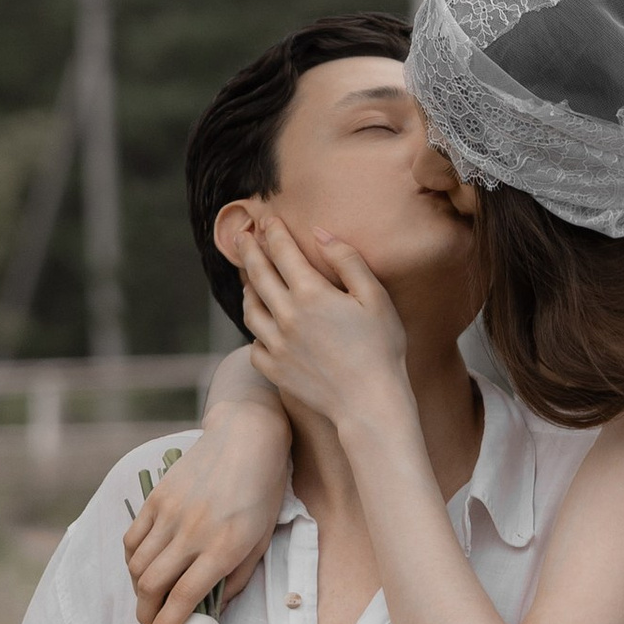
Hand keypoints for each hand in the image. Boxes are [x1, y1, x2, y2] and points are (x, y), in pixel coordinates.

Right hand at [126, 395, 290, 623]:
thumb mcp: (261, 540)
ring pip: (137, 565)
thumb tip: (213, 610)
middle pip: (152, 586)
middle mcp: (192, 533)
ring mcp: (170, 513)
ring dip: (138, 590)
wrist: (246, 437)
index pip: (184, 599)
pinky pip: (132, 539)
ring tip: (148, 597)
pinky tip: (141, 567)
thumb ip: (237, 579)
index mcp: (223, 548)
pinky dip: (131, 560)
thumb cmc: (262, 492)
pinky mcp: (156, 498)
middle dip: (146, 615)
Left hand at [231, 211, 411, 438]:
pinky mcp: (275, 370)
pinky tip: (262, 326)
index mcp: (310, 294)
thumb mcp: (374, 296)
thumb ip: (347, 260)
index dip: (273, 232)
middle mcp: (286, 316)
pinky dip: (256, 331)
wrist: (370, 403)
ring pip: (250, 310)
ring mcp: (277, 346)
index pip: (283, 252)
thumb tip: (319, 233)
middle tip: (241, 235)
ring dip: (246, 289)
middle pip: (258, 275)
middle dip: (248, 251)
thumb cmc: (381, 348)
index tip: (267, 219)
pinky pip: (255, 345)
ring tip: (248, 278)